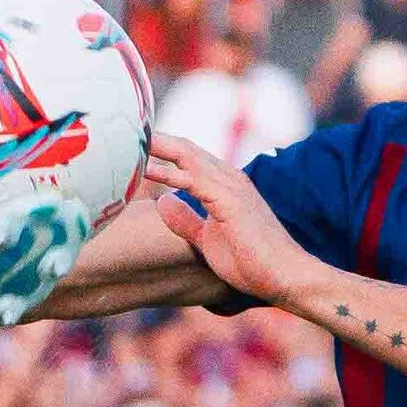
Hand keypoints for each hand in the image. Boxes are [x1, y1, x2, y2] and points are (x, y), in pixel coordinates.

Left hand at [135, 135, 318, 305]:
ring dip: (156, 146)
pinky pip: (192, 178)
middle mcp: (228, 178)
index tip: (131, 146)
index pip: (187, 158)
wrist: (284, 276)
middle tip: (122, 130)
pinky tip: (145, 166)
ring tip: (126, 138)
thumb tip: (163, 202)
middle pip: (184, 149)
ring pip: (186, 155)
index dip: (160, 150)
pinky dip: (167, 170)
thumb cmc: (251, 262)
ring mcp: (230, 186)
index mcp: (224, 186)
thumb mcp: (207, 240)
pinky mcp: (229, 200)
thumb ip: (187, 220)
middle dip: (154, 139)